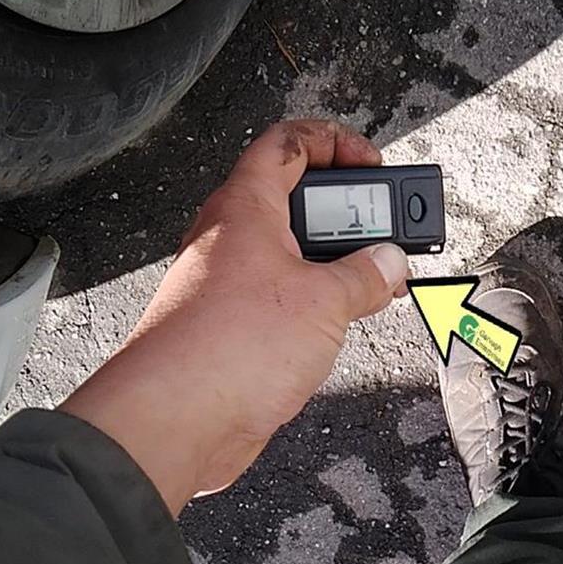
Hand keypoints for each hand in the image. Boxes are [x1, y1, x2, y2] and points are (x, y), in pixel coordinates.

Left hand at [61, 120, 409, 514]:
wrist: (174, 421)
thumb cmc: (229, 347)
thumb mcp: (323, 301)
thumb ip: (364, 275)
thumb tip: (387, 261)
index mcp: (246, 207)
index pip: (286, 143)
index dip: (333, 141)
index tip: (371, 164)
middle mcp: (232, 238)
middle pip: (293, 198)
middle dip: (346, 212)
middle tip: (383, 229)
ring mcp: (229, 284)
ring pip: (290, 252)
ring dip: (336, 263)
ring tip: (376, 279)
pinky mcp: (233, 327)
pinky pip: (282, 296)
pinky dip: (316, 300)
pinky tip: (342, 321)